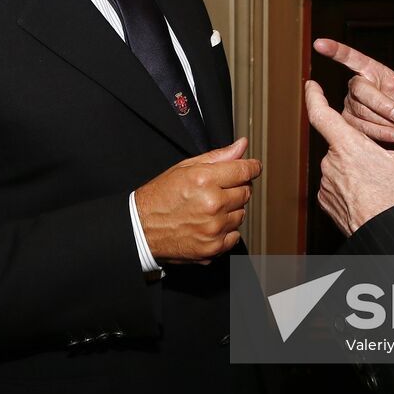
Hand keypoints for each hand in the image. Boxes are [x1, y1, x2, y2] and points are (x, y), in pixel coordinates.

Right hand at [135, 138, 259, 262]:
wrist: (141, 228)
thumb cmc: (160, 197)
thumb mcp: (184, 168)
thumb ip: (218, 157)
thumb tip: (242, 145)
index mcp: (204, 180)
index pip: (244, 171)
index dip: (252, 167)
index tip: (252, 168)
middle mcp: (212, 204)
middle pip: (246, 192)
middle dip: (236, 188)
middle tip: (217, 190)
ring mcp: (214, 228)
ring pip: (241, 214)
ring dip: (230, 210)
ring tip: (208, 208)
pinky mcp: (213, 247)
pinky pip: (235, 235)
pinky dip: (226, 230)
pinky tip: (208, 224)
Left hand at [305, 79, 393, 235]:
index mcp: (349, 148)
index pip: (321, 113)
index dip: (314, 96)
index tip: (311, 85)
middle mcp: (331, 165)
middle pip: (341, 141)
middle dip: (360, 141)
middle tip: (387, 156)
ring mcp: (326, 186)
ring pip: (339, 163)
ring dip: (355, 164)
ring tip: (382, 180)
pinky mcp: (327, 203)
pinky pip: (336, 183)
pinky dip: (350, 182)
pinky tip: (370, 192)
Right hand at [313, 34, 393, 142]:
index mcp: (372, 73)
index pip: (352, 58)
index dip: (336, 50)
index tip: (319, 43)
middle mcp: (357, 88)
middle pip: (359, 89)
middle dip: (379, 103)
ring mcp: (351, 107)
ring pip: (357, 113)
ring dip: (380, 123)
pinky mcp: (349, 127)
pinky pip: (356, 130)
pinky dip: (376, 135)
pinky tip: (392, 139)